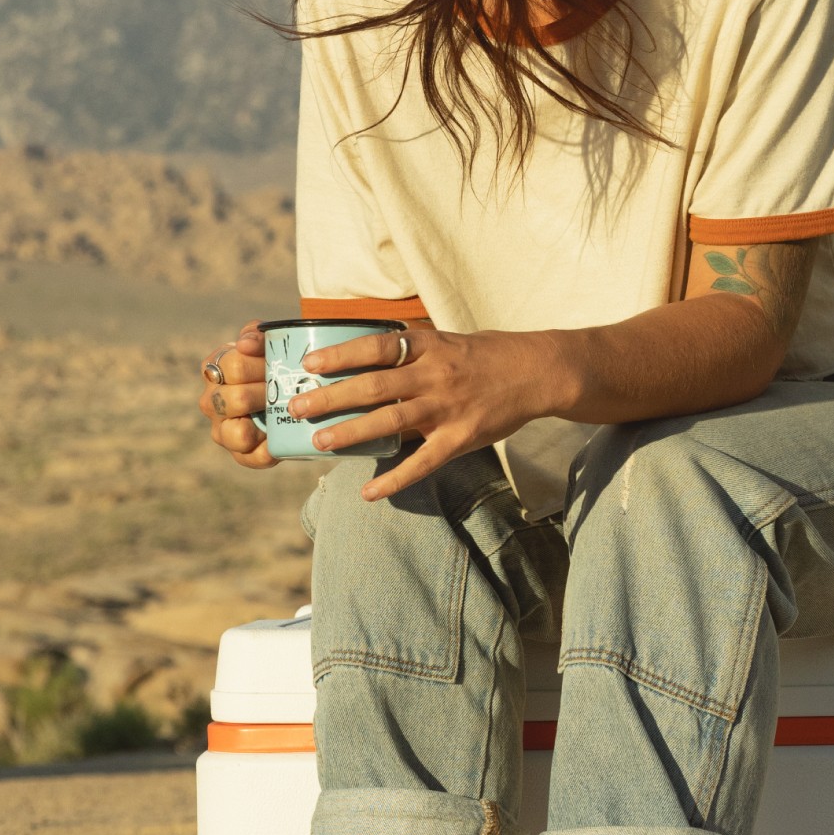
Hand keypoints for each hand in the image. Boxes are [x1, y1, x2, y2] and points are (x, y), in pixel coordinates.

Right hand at [197, 322, 277, 469]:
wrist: (291, 392)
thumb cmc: (272, 363)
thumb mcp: (266, 342)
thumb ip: (257, 334)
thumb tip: (246, 343)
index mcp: (214, 370)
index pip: (233, 366)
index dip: (260, 366)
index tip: (277, 364)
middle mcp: (211, 402)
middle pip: (237, 399)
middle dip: (267, 393)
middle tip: (287, 388)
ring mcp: (222, 431)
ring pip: (237, 434)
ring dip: (266, 421)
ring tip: (285, 411)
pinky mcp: (240, 454)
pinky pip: (252, 458)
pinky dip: (270, 451)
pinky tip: (282, 439)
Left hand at [294, 325, 573, 501]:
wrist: (536, 372)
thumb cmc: (486, 355)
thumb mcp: (446, 341)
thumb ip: (409, 351)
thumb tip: (362, 357)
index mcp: (428, 347)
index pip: (376, 347)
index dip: (341, 355)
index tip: (310, 364)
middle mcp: (434, 375)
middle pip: (374, 386)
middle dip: (332, 396)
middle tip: (297, 406)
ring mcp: (447, 408)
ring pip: (391, 421)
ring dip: (352, 432)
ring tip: (321, 441)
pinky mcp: (460, 437)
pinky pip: (423, 463)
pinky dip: (395, 480)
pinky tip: (370, 493)